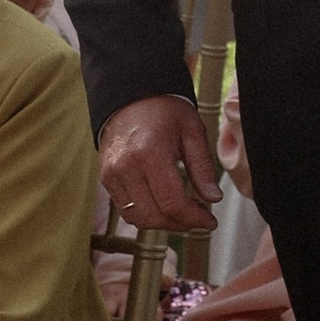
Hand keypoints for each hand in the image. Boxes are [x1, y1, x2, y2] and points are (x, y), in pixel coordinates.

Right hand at [97, 95, 218, 237]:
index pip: (171, 202)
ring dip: (163, 224)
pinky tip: (164, 207)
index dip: (194, 218)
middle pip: (153, 216)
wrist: (130, 97)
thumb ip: (203, 167)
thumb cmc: (164, 111)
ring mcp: (111, 175)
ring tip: (183, 214)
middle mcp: (126, 167)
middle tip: (200, 218)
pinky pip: (126, 210)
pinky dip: (147, 215)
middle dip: (181, 224)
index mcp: (150, 153)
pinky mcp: (106, 180)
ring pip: (137, 219)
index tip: (210, 221)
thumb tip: (213, 199)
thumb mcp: (192, 131)